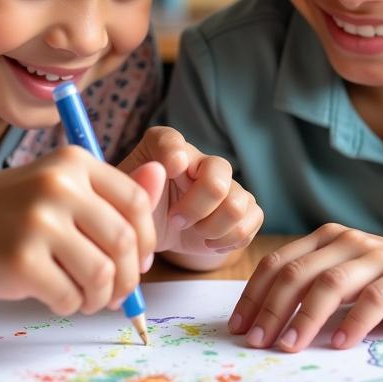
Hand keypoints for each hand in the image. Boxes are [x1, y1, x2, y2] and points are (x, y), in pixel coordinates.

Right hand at [0, 145, 165, 315]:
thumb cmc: (5, 211)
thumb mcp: (57, 187)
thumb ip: (107, 191)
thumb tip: (162, 182)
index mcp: (73, 162)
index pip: (136, 201)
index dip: (147, 237)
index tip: (140, 260)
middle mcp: (59, 185)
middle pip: (125, 241)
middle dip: (128, 278)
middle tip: (117, 294)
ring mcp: (39, 221)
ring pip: (102, 273)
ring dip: (100, 296)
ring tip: (87, 299)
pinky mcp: (20, 259)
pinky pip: (69, 295)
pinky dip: (70, 305)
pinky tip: (58, 298)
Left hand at [117, 127, 262, 256]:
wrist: (157, 232)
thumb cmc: (141, 210)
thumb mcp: (129, 201)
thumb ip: (137, 185)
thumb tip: (165, 169)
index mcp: (165, 151)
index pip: (170, 139)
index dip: (172, 153)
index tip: (170, 170)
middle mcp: (200, 160)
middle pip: (217, 175)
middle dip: (196, 207)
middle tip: (177, 221)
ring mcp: (226, 182)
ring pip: (238, 203)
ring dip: (214, 227)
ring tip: (195, 233)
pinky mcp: (243, 207)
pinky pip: (253, 219)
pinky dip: (230, 239)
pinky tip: (209, 242)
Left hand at [230, 224, 382, 351]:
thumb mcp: (350, 276)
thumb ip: (316, 287)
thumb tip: (268, 321)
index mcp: (327, 238)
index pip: (278, 263)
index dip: (254, 294)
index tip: (238, 326)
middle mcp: (347, 241)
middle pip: (296, 273)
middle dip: (270, 308)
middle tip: (255, 341)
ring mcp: (375, 257)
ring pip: (329, 284)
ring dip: (304, 318)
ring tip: (287, 347)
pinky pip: (371, 299)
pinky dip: (352, 323)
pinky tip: (338, 345)